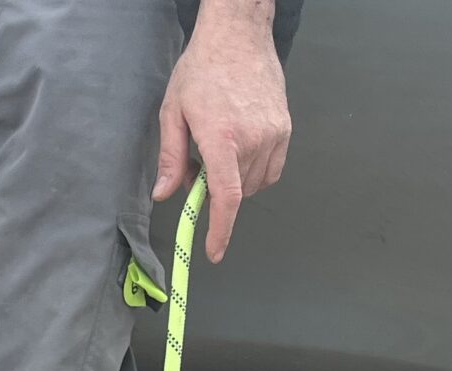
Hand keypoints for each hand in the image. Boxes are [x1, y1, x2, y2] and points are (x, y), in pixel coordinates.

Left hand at [153, 0, 292, 262]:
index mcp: (222, 137)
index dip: (220, 230)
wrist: (238, 37)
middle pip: (237, 192)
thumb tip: (165, 194)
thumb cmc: (202, 69)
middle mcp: (253, 138)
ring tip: (221, 148)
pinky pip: (272, 169)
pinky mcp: (286, 128)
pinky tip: (240, 150)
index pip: (226, 197)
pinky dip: (255, 172)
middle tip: (200, 166)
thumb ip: (171, 158)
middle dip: (217, 192)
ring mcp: (274, 133)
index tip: (214, 251)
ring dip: (236, 181)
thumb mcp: (173, 112)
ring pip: (255, 184)